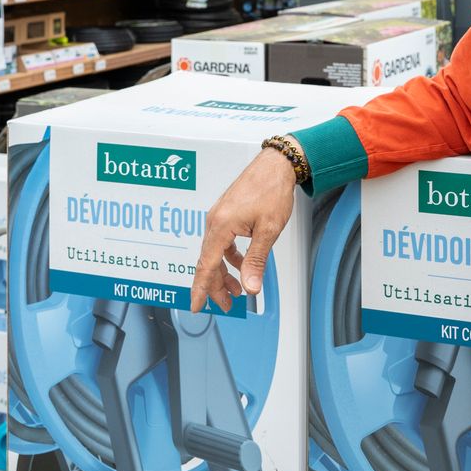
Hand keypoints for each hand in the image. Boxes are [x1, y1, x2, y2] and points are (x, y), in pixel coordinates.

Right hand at [189, 147, 298, 313]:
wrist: (275, 164)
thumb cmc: (272, 190)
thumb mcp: (268, 230)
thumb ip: (256, 260)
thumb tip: (250, 286)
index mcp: (221, 226)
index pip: (206, 266)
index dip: (201, 289)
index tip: (195, 306)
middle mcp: (214, 221)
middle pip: (208, 262)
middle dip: (217, 286)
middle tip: (229, 304)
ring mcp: (218, 217)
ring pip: (215, 253)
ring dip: (224, 273)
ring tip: (237, 289)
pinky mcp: (225, 214)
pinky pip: (221, 242)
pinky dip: (229, 257)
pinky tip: (241, 264)